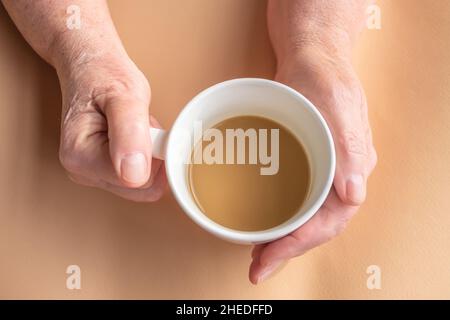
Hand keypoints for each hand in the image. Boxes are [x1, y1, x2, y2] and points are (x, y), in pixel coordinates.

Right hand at [58, 52, 166, 200]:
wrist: (90, 66)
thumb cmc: (104, 74)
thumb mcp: (125, 95)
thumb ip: (130, 134)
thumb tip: (134, 174)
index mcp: (81, 156)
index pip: (139, 180)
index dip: (156, 156)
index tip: (151, 129)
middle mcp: (82, 171)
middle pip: (141, 186)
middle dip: (153, 157)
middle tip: (143, 126)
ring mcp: (92, 173)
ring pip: (143, 182)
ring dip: (150, 155)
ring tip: (137, 128)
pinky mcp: (104, 171)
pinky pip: (139, 175)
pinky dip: (146, 156)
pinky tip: (137, 135)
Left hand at [249, 46, 376, 283]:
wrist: (312, 58)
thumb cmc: (323, 77)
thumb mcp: (335, 106)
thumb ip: (348, 149)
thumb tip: (353, 195)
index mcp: (352, 168)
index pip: (330, 219)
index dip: (300, 242)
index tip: (270, 256)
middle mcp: (339, 176)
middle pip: (316, 226)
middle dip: (287, 249)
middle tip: (257, 266)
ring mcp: (322, 172)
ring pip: (305, 217)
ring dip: (282, 239)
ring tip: (257, 255)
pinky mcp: (305, 165)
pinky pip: (295, 201)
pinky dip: (279, 218)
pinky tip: (262, 225)